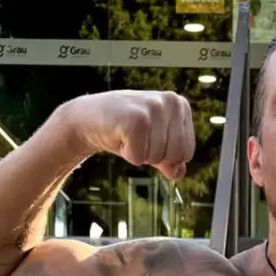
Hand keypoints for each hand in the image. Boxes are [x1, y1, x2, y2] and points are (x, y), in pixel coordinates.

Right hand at [62, 90, 195, 179]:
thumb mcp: (153, 143)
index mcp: (180, 105)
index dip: (165, 155)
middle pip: (175, 156)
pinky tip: (119, 136)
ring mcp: (154, 108)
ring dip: (139, 154)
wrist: (88, 117)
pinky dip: (127, 154)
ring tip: (127, 135)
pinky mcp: (136, 120)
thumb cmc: (124, 129)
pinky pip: (139, 157)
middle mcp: (171, 102)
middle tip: (137, 138)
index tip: (149, 139)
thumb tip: (179, 173)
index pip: (187, 152)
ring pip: (157, 157)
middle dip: (153, 156)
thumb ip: (172, 159)